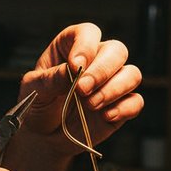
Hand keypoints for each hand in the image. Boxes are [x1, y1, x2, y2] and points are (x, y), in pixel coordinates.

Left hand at [18, 22, 145, 159]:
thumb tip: (71, 70)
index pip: (88, 33)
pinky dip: (124, 108)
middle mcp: (96, 61)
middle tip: (83, 90)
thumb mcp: (34, 90)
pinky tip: (105, 116)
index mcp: (72, 48)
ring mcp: (111, 83)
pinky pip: (136, 101)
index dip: (85, 45)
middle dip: (102, 70)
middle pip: (117, 50)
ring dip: (114, 89)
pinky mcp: (121, 105)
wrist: (44, 137)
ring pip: (132, 74)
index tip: (75, 65)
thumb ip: (50, 79)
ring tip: (91, 105)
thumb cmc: (39, 105)